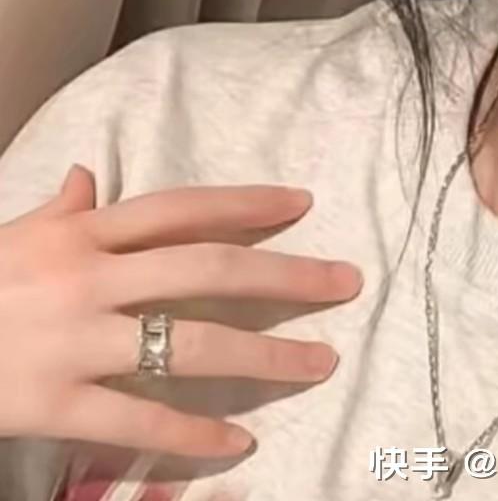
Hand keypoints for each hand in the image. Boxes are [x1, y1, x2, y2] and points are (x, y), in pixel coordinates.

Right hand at [0, 165, 362, 457]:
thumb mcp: (10, 238)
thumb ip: (57, 210)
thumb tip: (86, 175)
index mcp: (82, 235)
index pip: (181, 208)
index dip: (245, 204)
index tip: (302, 204)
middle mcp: (87, 279)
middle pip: (206, 270)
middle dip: (284, 275)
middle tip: (345, 283)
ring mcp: (73, 342)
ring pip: (188, 344)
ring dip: (263, 356)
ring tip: (320, 363)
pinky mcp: (51, 405)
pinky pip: (136, 419)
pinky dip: (190, 433)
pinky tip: (239, 442)